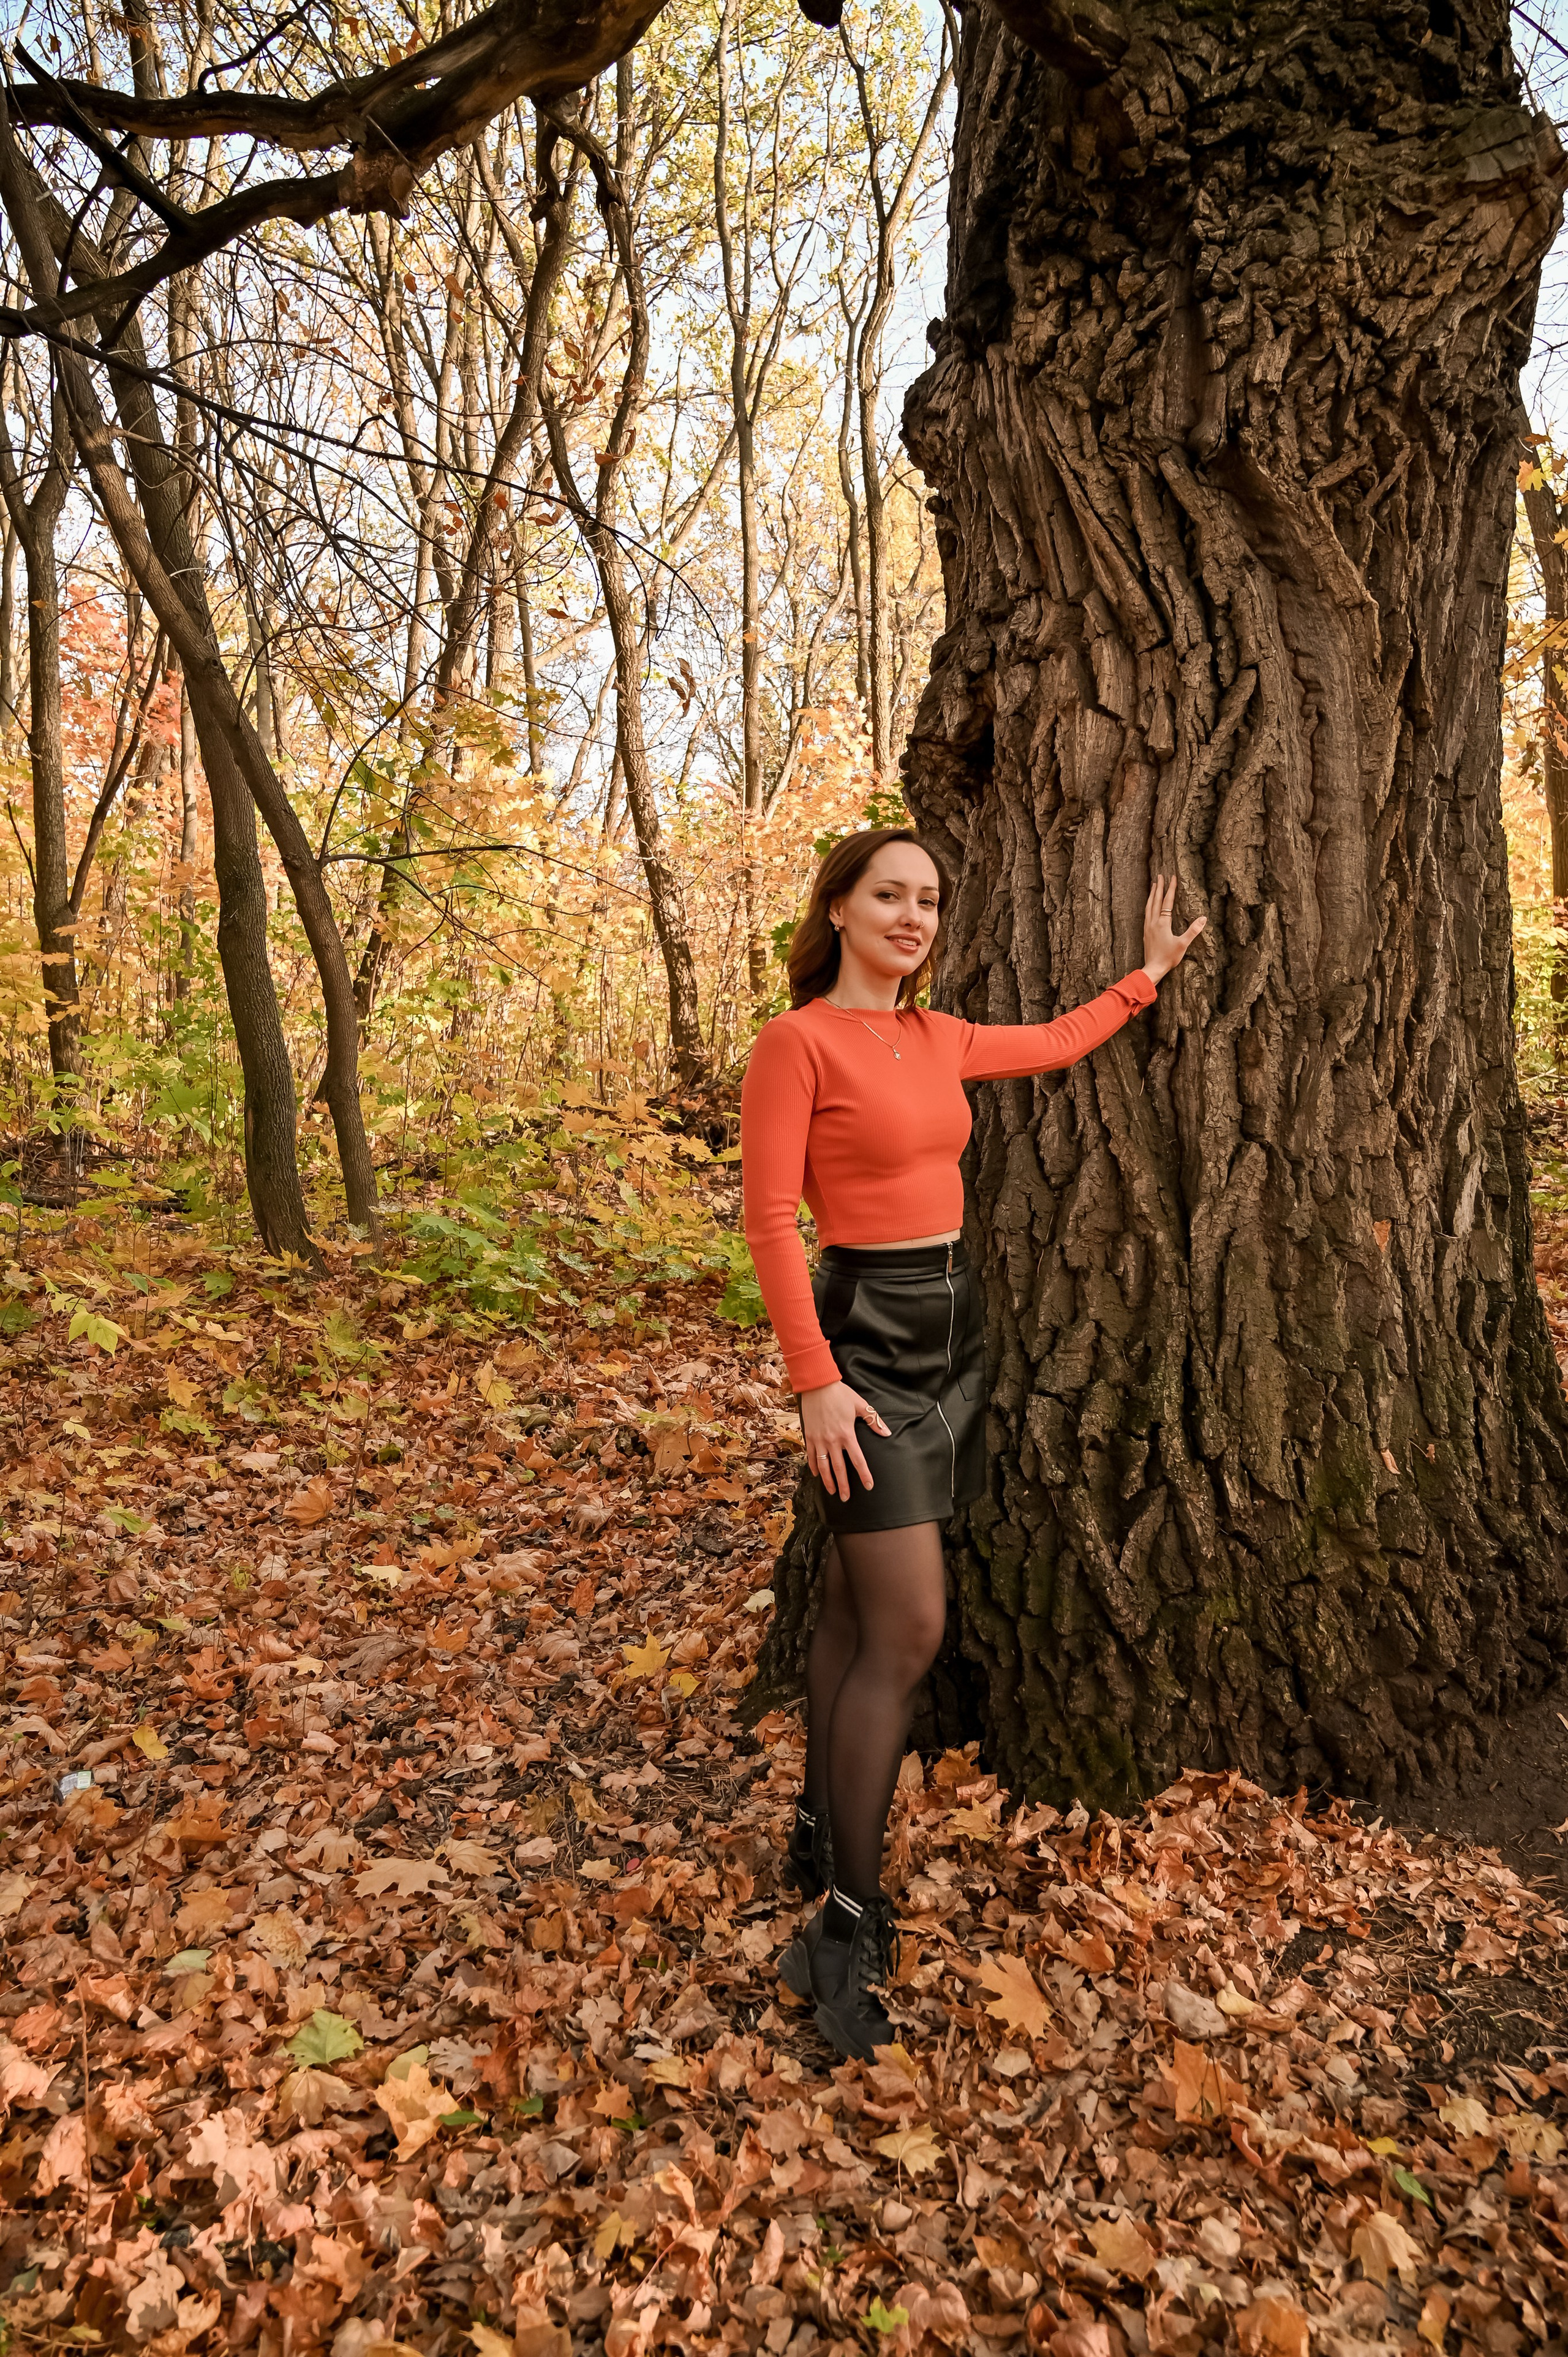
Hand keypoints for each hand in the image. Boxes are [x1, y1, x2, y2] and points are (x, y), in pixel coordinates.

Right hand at [799, 1379, 890, 1501]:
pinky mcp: (809, 1436)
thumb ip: (874, 1421)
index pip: (857, 1460)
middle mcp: (832, 1440)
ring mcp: (819, 1440)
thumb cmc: (840, 1394)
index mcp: (847, 1434)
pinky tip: (817, 1474)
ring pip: (823, 1466)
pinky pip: (811, 1456)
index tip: (868, 1486)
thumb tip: (887, 1433)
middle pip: (839, 1468)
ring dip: (828, 1481)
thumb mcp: (860, 1405)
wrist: (817, 1384)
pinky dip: (814, 1466)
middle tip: (846, 1498)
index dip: (864, 1474)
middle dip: (843, 1485)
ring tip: (832, 1492)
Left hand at [1141, 873, 1205, 982]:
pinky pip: (1146, 914)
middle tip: (1160, 875)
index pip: (1167, 901)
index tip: (1172, 877)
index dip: (1171, 889)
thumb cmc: (1168, 957)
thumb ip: (1193, 931)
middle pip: (1156, 900)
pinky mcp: (1146, 932)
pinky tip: (1149, 905)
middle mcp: (1153, 922)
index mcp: (1162, 923)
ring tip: (1154, 886)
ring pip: (1149, 906)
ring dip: (1152, 895)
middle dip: (1159, 887)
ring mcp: (1148, 927)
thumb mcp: (1183, 944)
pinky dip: (1148, 905)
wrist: (1153, 968)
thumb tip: (1203, 918)